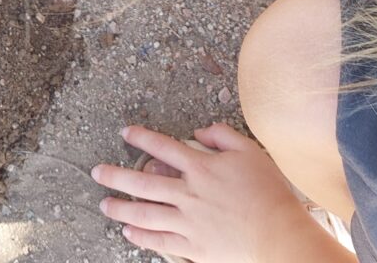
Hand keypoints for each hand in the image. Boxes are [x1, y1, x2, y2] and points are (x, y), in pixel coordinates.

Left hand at [91, 124, 310, 262]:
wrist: (279, 235)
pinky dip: (141, 236)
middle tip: (98, 172)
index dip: (141, 137)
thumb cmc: (268, 192)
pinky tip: (128, 232)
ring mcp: (188, 221)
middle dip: (116, 175)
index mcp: (201, 167)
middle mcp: (188, 193)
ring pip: (145, 213)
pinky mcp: (193, 246)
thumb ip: (222, 135)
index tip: (125, 132)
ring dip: (121, 207)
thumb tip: (199, 131)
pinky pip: (160, 240)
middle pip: (143, 182)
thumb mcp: (250, 151)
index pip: (163, 146)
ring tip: (104, 204)